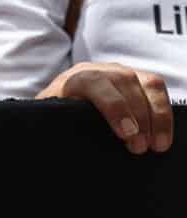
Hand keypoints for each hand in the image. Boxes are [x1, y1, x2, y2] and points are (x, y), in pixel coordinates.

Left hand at [39, 61, 173, 153]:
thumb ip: (58, 122)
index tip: (126, 134)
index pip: (95, 83)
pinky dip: (164, 111)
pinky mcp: (137, 79)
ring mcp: (120, 72)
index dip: (114, 108)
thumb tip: (66, 139)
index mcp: (73, 79)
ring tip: (157, 144)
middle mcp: (98, 70)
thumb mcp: (52, 118)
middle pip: (125, 84)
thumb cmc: (58, 116)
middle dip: (139, 117)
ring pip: (146, 84)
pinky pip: (156, 88)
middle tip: (140, 147)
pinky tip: (162, 134)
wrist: (62, 102)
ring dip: (157, 115)